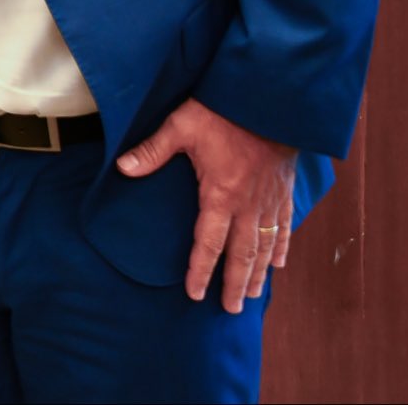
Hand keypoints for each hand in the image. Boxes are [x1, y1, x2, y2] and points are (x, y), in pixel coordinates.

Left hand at [118, 97, 296, 312]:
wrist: (268, 98)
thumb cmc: (222, 111)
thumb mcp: (181, 127)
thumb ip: (152, 150)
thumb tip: (122, 167)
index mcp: (221, 194)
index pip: (208, 243)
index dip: (200, 269)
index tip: (194, 292)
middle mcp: (248, 205)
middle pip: (241, 254)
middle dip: (234, 283)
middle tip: (230, 309)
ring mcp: (269, 200)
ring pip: (266, 246)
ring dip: (258, 272)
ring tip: (254, 294)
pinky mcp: (283, 191)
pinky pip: (285, 226)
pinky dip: (282, 247)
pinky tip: (280, 263)